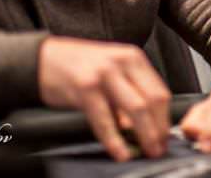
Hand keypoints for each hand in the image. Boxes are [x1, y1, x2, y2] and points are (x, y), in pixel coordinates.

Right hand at [38, 36, 171, 161]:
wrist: (45, 58)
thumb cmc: (80, 66)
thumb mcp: (112, 71)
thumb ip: (130, 92)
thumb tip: (145, 126)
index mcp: (133, 57)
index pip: (159, 91)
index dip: (165, 119)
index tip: (165, 137)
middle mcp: (122, 62)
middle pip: (152, 101)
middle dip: (159, 129)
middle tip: (159, 149)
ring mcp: (104, 74)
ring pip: (136, 109)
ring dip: (145, 135)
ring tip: (147, 152)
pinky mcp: (85, 88)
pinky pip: (105, 120)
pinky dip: (116, 140)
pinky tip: (120, 152)